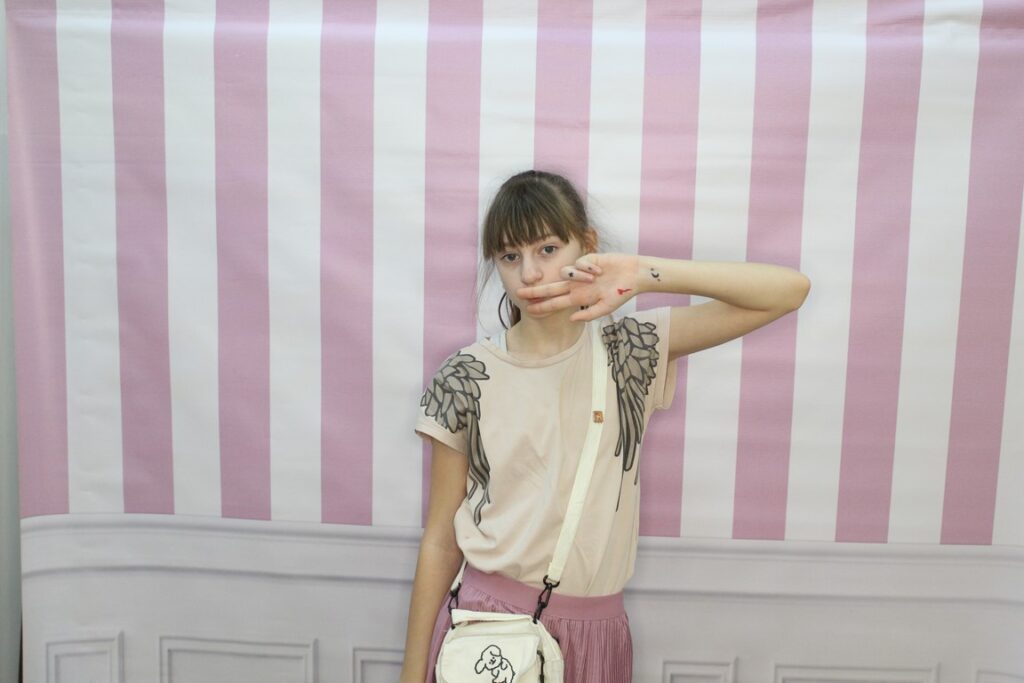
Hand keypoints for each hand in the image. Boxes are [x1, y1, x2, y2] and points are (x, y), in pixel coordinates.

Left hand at [516, 252, 639, 321]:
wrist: (635, 275)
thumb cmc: (622, 293)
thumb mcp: (606, 308)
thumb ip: (588, 314)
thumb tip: (570, 319)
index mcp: (579, 297)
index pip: (556, 303)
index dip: (542, 307)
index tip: (529, 310)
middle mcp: (576, 285)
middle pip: (551, 288)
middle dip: (535, 291)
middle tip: (519, 293)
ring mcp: (581, 273)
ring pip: (565, 273)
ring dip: (577, 276)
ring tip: (595, 279)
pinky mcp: (587, 259)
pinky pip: (579, 264)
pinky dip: (588, 269)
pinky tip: (600, 271)